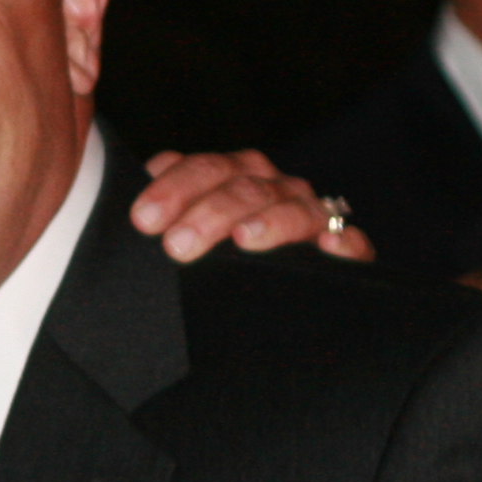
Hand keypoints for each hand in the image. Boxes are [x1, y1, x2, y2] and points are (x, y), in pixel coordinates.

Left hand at [133, 150, 375, 264]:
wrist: (261, 313)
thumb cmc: (206, 268)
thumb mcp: (179, 241)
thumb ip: (161, 220)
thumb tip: (130, 218)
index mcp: (229, 178)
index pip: (203, 169)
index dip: (173, 188)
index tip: (143, 220)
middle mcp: (270, 190)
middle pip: (244, 185)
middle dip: (209, 213)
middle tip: (177, 246)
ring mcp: (309, 217)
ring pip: (293, 206)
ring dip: (270, 221)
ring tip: (244, 239)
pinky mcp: (344, 254)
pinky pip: (351, 243)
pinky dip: (344, 244)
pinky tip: (328, 249)